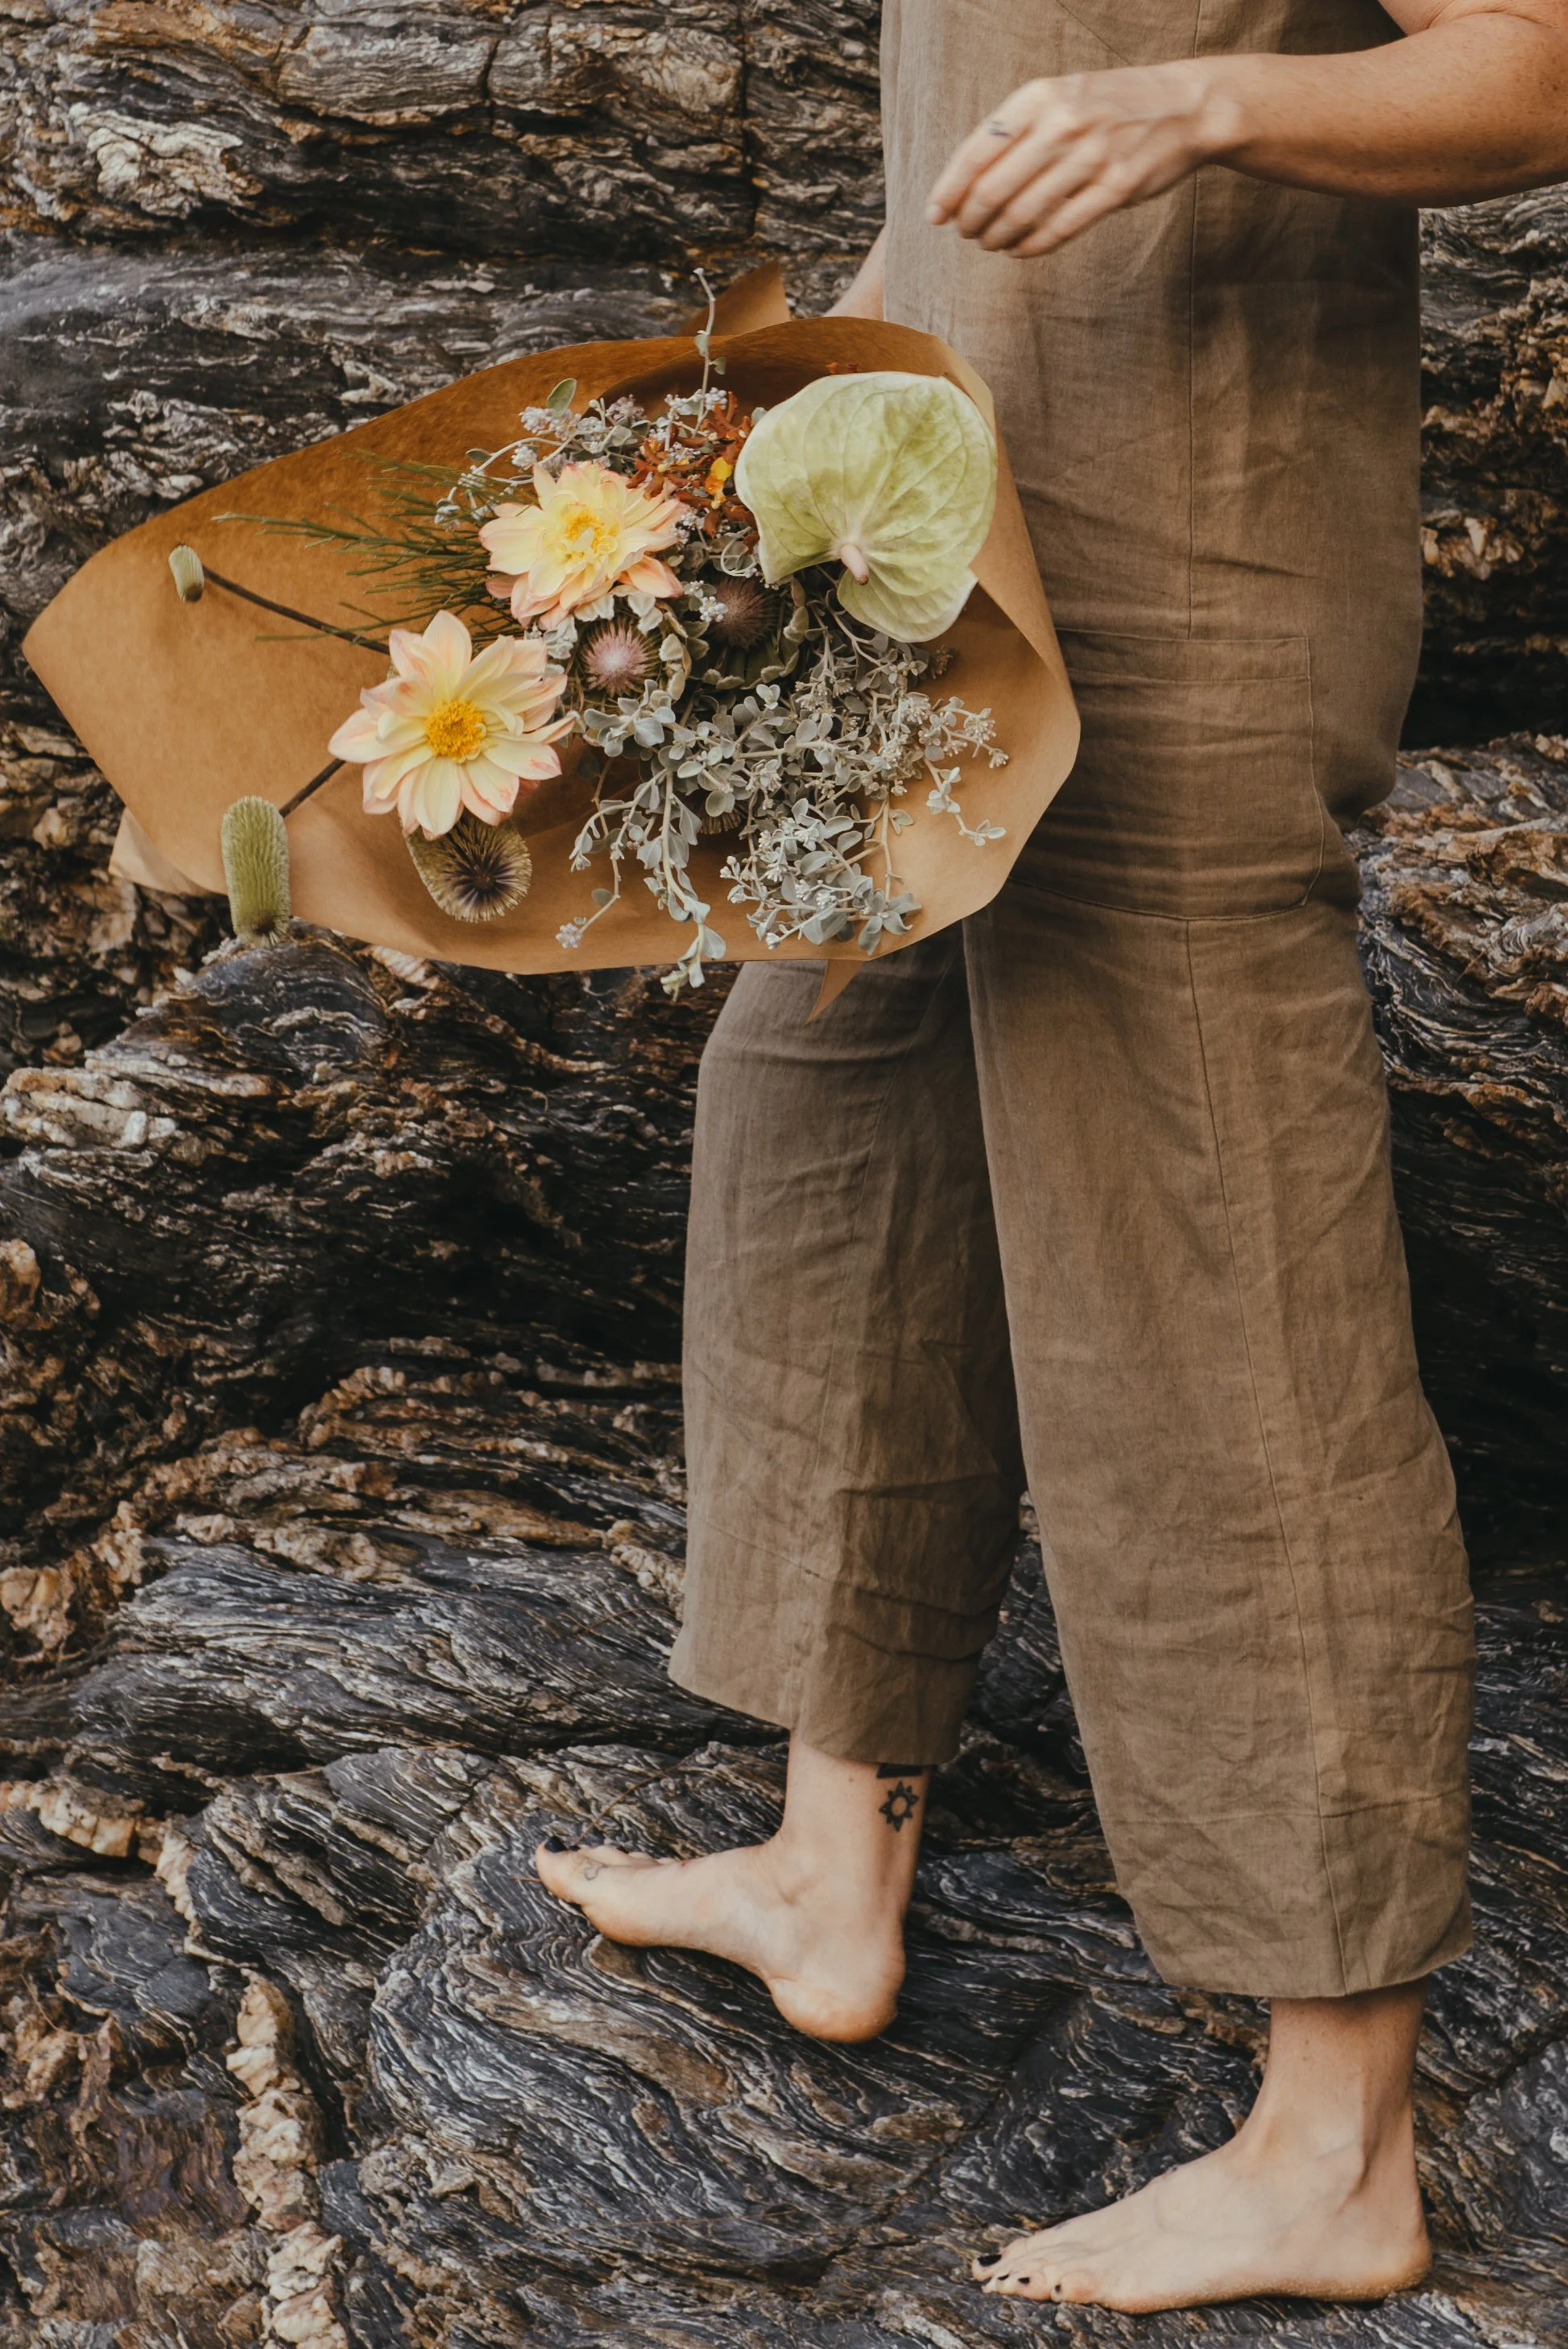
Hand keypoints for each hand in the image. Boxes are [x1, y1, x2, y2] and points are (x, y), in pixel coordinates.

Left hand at [927, 67, 1236, 255]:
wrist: (1185, 106)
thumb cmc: (1110, 106)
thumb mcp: (1060, 96)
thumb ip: (1018, 130)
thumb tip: (965, 180)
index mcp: (1040, 97)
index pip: (976, 151)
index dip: (949, 190)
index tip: (935, 216)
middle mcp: (1063, 123)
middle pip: (994, 189)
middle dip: (970, 220)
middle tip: (965, 233)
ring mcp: (1091, 157)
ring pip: (1023, 213)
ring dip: (997, 236)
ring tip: (990, 242)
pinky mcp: (1115, 189)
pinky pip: (1058, 229)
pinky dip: (1030, 246)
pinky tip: (1019, 249)